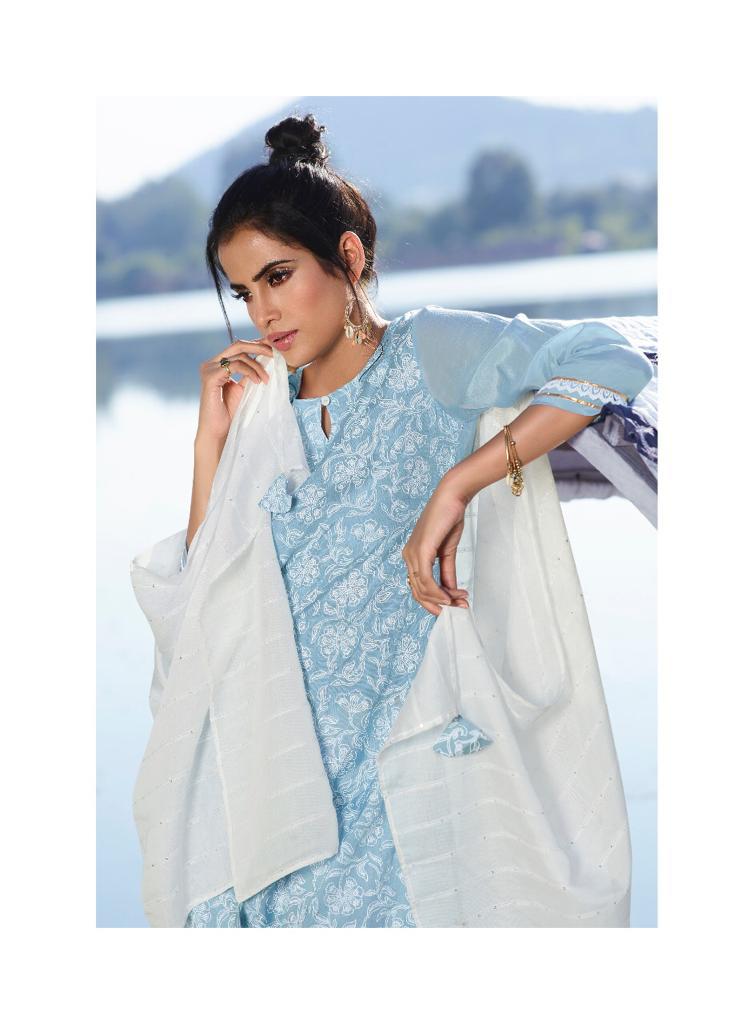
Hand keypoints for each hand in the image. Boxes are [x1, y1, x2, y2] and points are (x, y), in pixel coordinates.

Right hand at [195, 338, 274, 445]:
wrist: (218, 430)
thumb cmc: (229, 413)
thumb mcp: (243, 388)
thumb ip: (249, 373)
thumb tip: (266, 360)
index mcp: (217, 365)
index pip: (237, 348)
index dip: (256, 345)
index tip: (273, 350)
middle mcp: (211, 364)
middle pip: (237, 345)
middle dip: (259, 347)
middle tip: (275, 354)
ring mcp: (209, 369)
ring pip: (239, 356)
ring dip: (257, 366)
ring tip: (266, 379)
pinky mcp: (210, 377)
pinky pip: (236, 366)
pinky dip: (250, 372)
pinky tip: (257, 381)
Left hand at [401, 480, 470, 616]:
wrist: (453, 497)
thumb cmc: (449, 519)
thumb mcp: (448, 552)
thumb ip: (447, 573)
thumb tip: (450, 592)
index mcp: (412, 555)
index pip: (418, 587)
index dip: (435, 601)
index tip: (454, 606)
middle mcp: (408, 556)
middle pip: (418, 592)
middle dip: (438, 605)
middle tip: (459, 609)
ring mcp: (412, 554)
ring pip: (423, 589)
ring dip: (443, 600)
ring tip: (461, 602)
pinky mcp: (421, 551)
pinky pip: (427, 580)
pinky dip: (439, 592)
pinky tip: (450, 597)